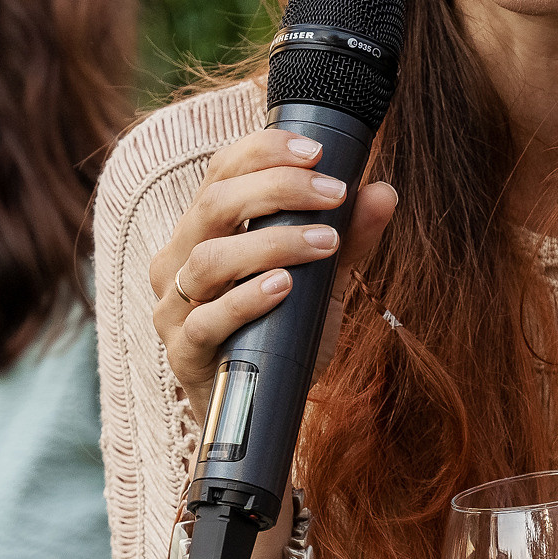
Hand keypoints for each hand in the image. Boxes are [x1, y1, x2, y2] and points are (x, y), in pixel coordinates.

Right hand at [151, 128, 397, 406]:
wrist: (262, 407)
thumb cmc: (282, 333)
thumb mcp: (322, 281)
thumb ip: (350, 239)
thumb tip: (383, 192)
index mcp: (204, 230)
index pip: (222, 170)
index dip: (264, 150)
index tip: (317, 151)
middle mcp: (179, 259)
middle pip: (214, 203)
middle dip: (278, 189)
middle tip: (334, 193)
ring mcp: (174, 307)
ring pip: (209, 260)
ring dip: (272, 244)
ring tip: (326, 243)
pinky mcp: (182, 352)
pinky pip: (206, 321)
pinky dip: (246, 301)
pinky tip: (284, 287)